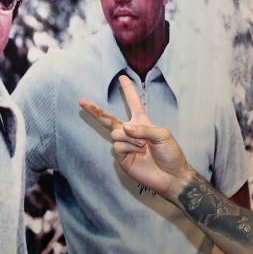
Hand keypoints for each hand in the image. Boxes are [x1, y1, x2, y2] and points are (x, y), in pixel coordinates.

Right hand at [79, 75, 192, 197]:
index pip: (134, 103)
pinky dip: (128, 147)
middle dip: (95, 110)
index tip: (122, 77)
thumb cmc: (170, 154)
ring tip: (143, 147)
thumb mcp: (162, 135)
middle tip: (82, 100)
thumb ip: (143, 129)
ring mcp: (125, 145)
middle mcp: (131, 132)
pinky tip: (138, 153)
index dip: (128, 90)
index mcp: (143, 123)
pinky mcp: (121, 157)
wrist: (171, 176)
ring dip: (130, 138)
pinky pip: (117, 146)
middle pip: (109, 118)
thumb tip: (123, 127)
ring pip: (116, 133)